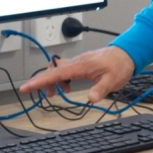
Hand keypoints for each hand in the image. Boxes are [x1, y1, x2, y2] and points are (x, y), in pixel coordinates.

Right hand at [19, 46, 135, 104]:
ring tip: (56, 93)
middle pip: (52, 70)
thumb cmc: (119, 65)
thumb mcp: (113, 80)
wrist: (126, 54)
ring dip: (53, 81)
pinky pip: (65, 70)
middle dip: (42, 82)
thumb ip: (101, 89)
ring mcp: (78, 62)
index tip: (26, 87)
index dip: (40, 81)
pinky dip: (61, 79)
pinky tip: (67, 87)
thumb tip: (91, 99)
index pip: (55, 73)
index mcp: (81, 66)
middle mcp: (77, 62)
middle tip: (39, 94)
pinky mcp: (81, 64)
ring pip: (57, 70)